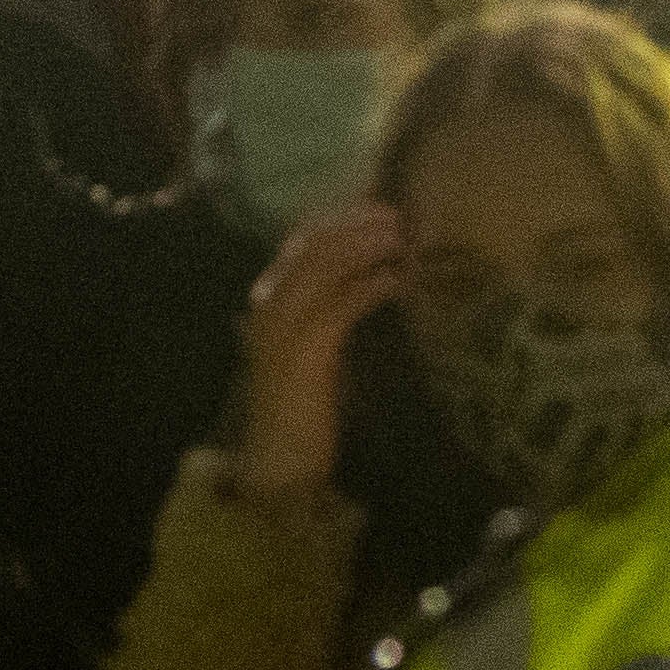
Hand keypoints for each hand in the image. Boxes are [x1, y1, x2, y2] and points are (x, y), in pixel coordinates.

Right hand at [232, 201, 406, 504]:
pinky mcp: (305, 352)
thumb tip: (376, 273)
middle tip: (397, 216)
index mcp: (267, 302)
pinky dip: (371, 287)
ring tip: (401, 238)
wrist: (279, 461)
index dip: (338, 219)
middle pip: (312, 245)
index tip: (378, 208)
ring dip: (366, 247)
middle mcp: (267, 307)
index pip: (299, 242)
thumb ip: (333, 308)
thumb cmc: (305, 405)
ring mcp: (282, 329)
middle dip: (356, 224)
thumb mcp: (318, 346)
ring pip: (324, 267)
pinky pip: (341, 305)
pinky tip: (397, 281)